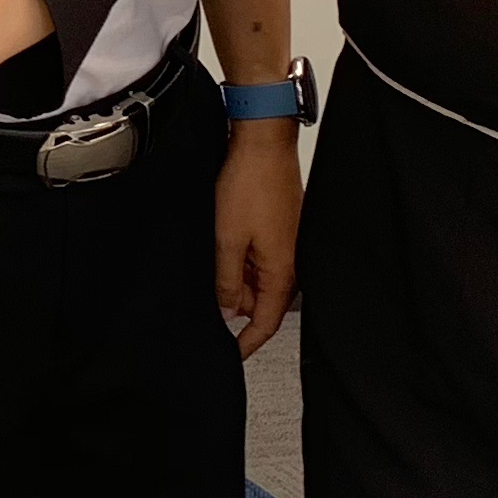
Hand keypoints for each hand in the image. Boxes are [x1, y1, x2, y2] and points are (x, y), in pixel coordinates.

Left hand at [214, 122, 301, 358]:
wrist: (263, 143)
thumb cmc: (250, 185)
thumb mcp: (227, 239)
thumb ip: (226, 281)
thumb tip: (226, 312)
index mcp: (282, 271)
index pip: (267, 321)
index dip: (249, 342)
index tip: (232, 354)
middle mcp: (291, 261)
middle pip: (262, 301)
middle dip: (235, 303)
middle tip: (207, 293)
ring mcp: (287, 244)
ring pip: (259, 278)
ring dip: (236, 277)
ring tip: (213, 258)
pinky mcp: (280, 229)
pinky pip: (260, 257)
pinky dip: (241, 259)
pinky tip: (222, 245)